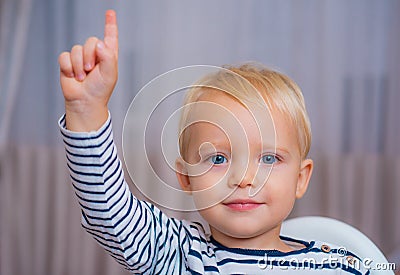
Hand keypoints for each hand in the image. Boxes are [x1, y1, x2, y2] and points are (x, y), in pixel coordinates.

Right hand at [58, 10, 118, 130]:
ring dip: (79, 65)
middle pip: (91, 41)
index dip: (110, 24)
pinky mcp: (68, 63)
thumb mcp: (110, 75)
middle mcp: (95, 55)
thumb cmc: (100, 90)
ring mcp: (80, 58)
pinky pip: (65, 56)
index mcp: (108, 56)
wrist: (85, 102)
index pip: (110, 37)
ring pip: (77, 49)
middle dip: (90, 56)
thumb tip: (101, 44)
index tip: (110, 13)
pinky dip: (69, 67)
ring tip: (83, 76)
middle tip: (91, 70)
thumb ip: (108, 57)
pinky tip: (73, 75)